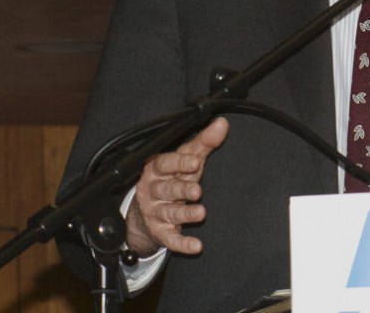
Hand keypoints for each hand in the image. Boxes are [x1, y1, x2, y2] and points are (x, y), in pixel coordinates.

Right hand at [126, 117, 229, 255]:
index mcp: (157, 168)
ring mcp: (155, 211)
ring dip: (185, 213)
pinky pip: (170, 238)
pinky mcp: (160, 231)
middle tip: (197, 190)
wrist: (148, 208)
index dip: (180, 162)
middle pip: (167, 188)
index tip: (196, 161)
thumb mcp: (186, 159)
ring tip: (201, 213)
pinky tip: (196, 246)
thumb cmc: (172, 177)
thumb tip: (222, 123)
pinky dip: (183, 243)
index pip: (166, 163)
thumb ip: (204, 142)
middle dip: (182, 188)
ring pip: (169, 211)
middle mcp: (153, 189)